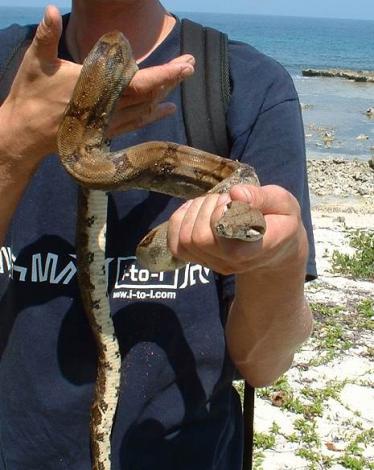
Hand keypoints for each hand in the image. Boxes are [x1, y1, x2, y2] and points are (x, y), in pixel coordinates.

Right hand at [1, 5, 193, 167]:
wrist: (26, 134)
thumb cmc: (32, 95)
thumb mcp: (36, 62)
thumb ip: (46, 36)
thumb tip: (50, 9)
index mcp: (97, 88)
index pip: (139, 82)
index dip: (164, 75)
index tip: (185, 66)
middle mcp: (109, 107)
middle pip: (149, 94)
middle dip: (172, 79)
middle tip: (190, 63)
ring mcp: (110, 121)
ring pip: (145, 108)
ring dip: (165, 93)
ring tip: (180, 78)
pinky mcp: (107, 130)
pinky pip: (136, 123)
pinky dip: (153, 115)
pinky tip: (167, 108)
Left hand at [167, 184, 307, 274]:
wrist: (276, 247)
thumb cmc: (280, 221)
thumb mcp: (283, 204)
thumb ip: (262, 198)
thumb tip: (235, 194)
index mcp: (256, 248)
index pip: (226, 236)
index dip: (222, 212)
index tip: (233, 199)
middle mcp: (232, 262)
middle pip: (199, 238)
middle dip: (206, 207)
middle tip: (223, 199)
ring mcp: (214, 263)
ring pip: (185, 239)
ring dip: (194, 212)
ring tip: (213, 203)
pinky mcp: (201, 260)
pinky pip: (175, 244)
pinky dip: (180, 221)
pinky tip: (196, 211)